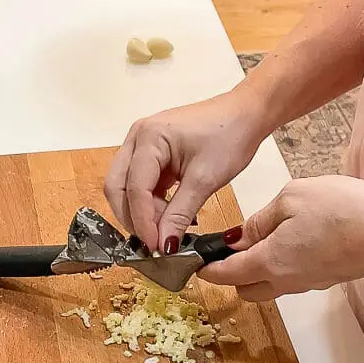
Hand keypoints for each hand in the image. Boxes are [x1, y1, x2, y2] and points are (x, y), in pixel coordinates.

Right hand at [104, 85, 263, 252]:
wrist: (245, 115)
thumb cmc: (230, 134)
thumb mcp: (205, 180)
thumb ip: (180, 214)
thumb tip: (164, 244)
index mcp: (149, 137)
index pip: (135, 188)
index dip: (143, 222)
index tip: (155, 246)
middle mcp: (137, 138)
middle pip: (118, 188)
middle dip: (134, 218)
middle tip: (155, 242)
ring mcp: (142, 145)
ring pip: (126, 187)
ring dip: (141, 212)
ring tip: (167, 228)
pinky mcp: (151, 154)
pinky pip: (140, 184)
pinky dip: (150, 203)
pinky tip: (169, 215)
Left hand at [200, 175, 363, 299]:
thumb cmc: (343, 209)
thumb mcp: (292, 198)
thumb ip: (260, 220)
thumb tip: (241, 237)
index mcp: (268, 262)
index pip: (225, 275)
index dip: (205, 268)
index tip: (193, 259)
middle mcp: (284, 281)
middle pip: (245, 289)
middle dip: (230, 274)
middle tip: (228, 246)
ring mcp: (307, 284)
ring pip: (268, 287)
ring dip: (256, 272)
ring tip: (261, 239)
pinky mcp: (325, 279)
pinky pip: (290, 280)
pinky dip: (279, 267)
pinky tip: (289, 240)